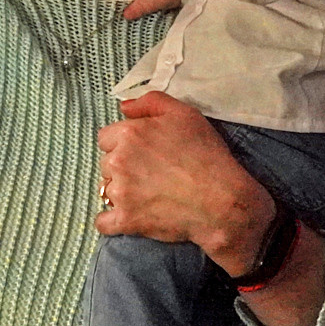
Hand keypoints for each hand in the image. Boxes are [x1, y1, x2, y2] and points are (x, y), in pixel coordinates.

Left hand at [95, 92, 270, 267]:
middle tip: (149, 174)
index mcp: (129, 134)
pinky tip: (124, 218)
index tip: (141, 152)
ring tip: (147, 195)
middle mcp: (118, 161)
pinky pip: (103, 223)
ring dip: (120, 192)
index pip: (106, 138)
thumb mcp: (184, 114)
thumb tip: (123, 108)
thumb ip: (150, 102)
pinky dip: (111, 222)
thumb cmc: (205, 154)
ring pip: (106, 190)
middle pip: (106, 164)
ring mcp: (120, 193)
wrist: (220, 200)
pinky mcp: (126, 220)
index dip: (123, 143)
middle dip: (122, 167)